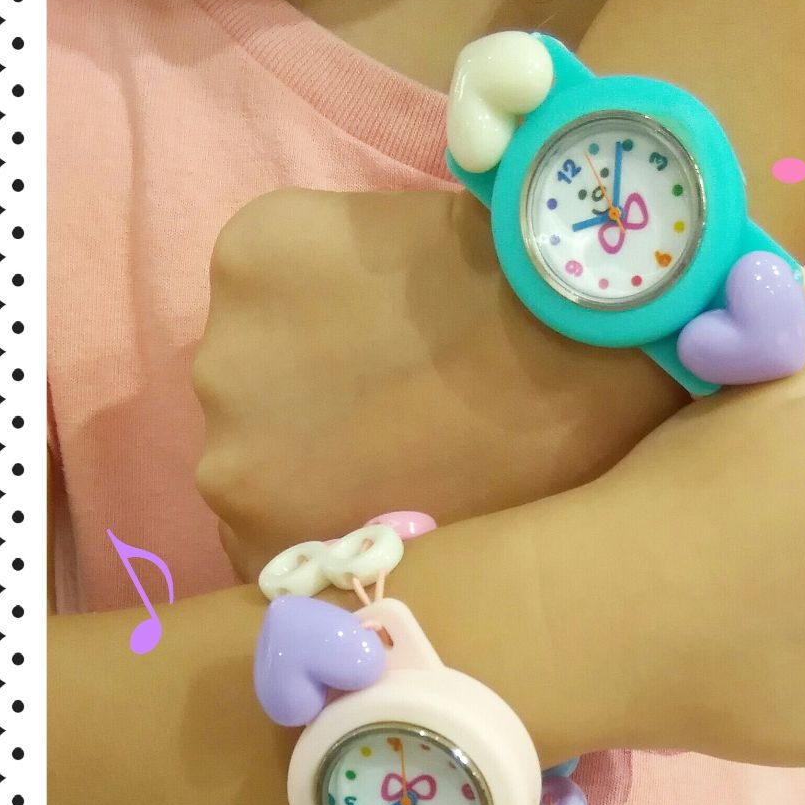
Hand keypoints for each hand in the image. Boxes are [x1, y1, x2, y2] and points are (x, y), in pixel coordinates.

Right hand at [193, 187, 679, 581]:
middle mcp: (223, 460)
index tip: (368, 457)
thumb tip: (354, 534)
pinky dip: (314, 258)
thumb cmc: (538, 462)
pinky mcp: (247, 253)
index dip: (319, 485)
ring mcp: (227, 350)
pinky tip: (391, 267)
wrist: (580, 333)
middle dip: (305, 414)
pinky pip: (270, 257)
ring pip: (255, 346)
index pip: (261, 523)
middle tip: (390, 387)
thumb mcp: (439, 551)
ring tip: (396, 325)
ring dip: (304, 338)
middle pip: (251, 431)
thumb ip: (365, 549)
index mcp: (271, 542)